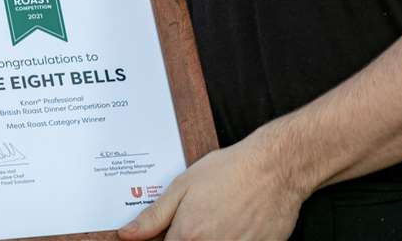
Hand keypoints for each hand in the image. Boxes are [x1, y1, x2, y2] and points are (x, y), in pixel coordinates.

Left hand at [117, 141, 304, 240]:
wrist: (275, 168)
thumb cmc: (229, 171)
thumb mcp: (183, 186)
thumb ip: (153, 216)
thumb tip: (126, 235)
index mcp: (187, 236)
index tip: (168, 234)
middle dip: (187, 238)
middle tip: (199, 221)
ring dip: (209, 239)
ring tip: (219, 219)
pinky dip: (232, 240)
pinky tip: (234, 224)